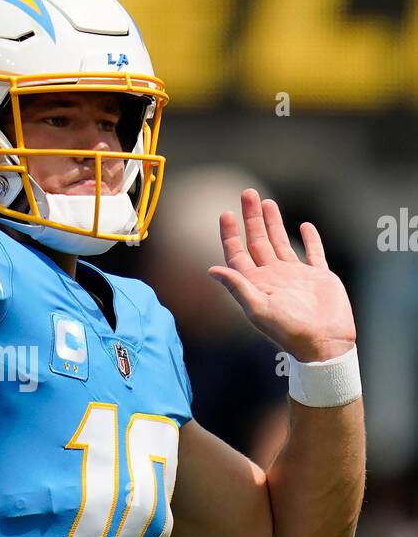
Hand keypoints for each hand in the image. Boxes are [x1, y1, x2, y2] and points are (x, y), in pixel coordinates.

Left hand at [208, 190, 355, 361]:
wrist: (324, 343)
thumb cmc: (289, 330)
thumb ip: (237, 286)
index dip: (231, 234)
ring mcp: (296, 276)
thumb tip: (211, 270)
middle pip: (258, 242)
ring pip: (281, 243)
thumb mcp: (258, 307)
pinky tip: (304, 227)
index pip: (238, 254)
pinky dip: (310, 239)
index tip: (226, 213)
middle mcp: (273, 277)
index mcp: (256, 284)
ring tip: (267, 202)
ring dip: (274, 223)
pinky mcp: (318, 277)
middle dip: (252, 218)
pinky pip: (313, 253)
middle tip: (247, 193)